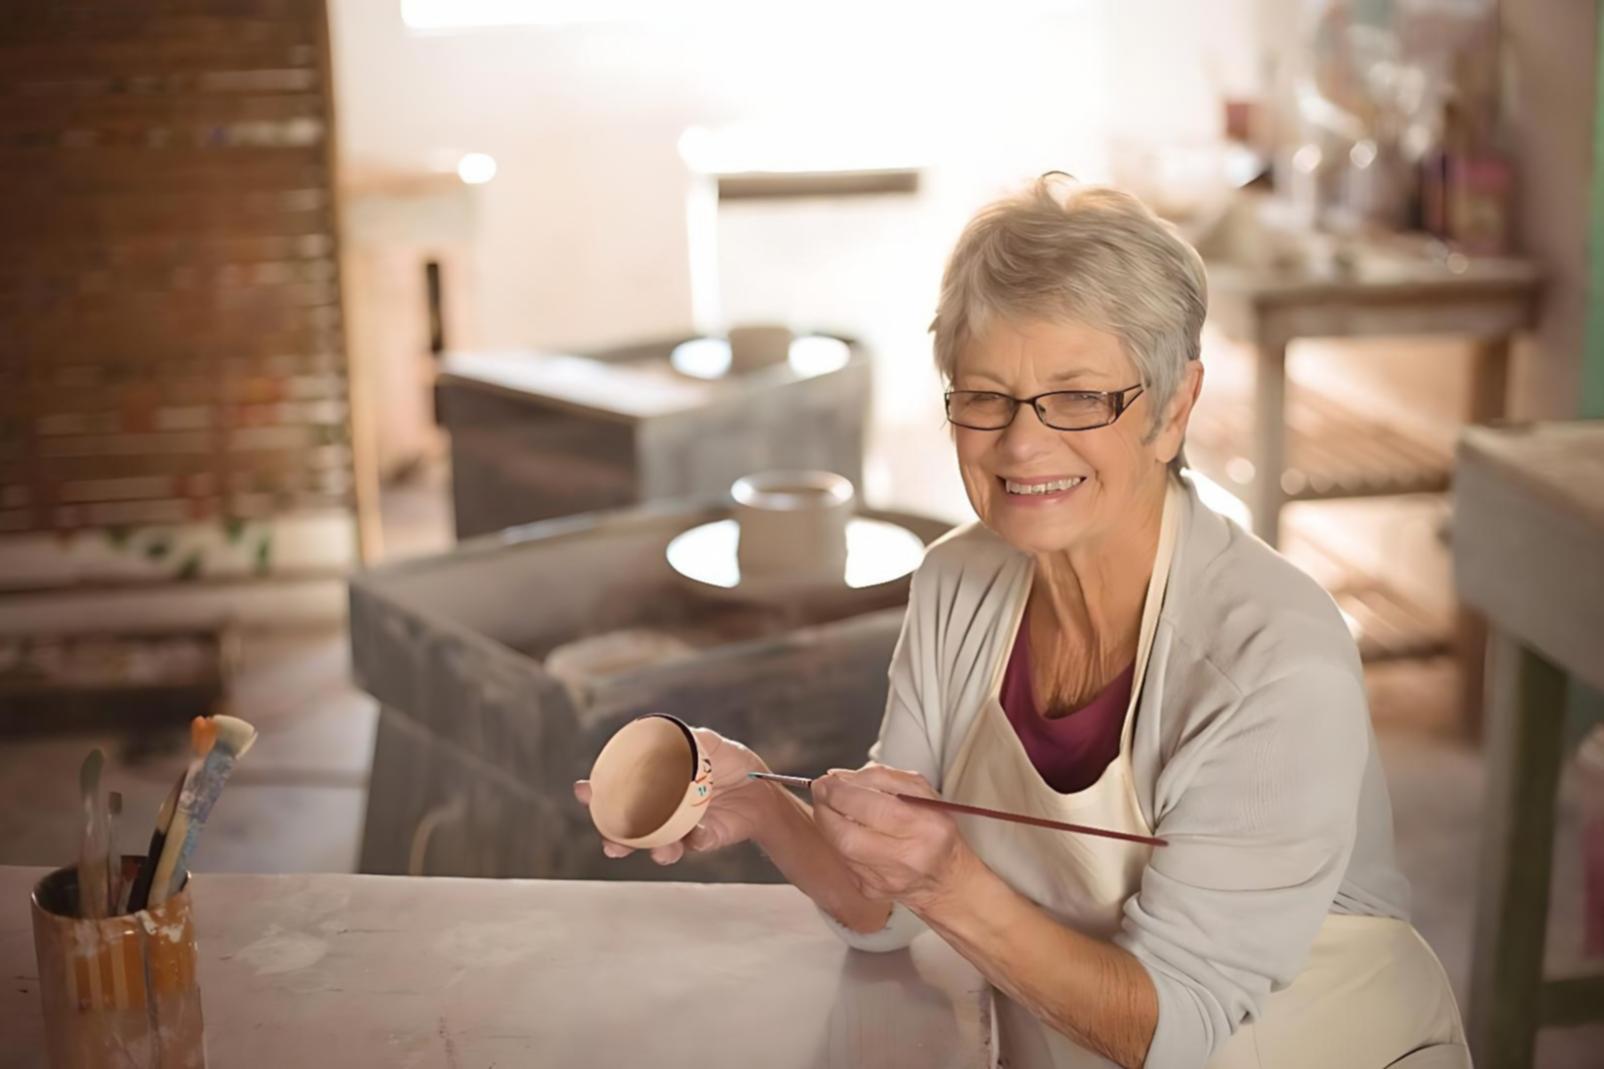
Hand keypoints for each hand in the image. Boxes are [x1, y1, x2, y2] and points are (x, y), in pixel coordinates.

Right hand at [573, 728, 776, 865]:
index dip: (597, 793)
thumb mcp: (710, 744)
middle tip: (610, 840)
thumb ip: (690, 739)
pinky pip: (692, 844)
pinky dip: (691, 841)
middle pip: (628, 828)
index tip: (584, 790)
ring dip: (651, 850)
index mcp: (656, 784)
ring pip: (656, 845)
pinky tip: (695, 836)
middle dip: (614, 837)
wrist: (761, 788)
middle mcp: (662, 810)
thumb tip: (671, 735)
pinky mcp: (702, 840)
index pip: (619, 791)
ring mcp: (679, 827)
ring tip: (656, 849)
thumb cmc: (730, 764)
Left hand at [811, 764, 972, 911]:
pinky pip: (843, 861)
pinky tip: (844, 829)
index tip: (827, 780)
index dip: (841, 792)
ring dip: (828, 823)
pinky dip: (837, 841)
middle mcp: (907, 857)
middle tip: (821, 791)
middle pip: (848, 835)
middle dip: (826, 808)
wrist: (945, 881)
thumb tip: (840, 777)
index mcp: (925, 827)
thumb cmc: (934, 832)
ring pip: (840, 849)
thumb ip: (883, 777)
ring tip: (830, 805)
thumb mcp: (923, 793)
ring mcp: (886, 879)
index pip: (873, 808)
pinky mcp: (870, 890)